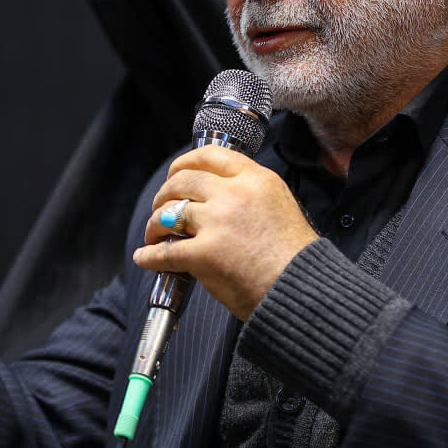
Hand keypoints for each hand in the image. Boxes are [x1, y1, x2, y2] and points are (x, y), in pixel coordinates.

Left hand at [132, 146, 318, 320]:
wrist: (302, 292)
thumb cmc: (295, 259)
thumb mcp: (280, 207)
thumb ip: (249, 195)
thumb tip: (216, 197)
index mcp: (257, 179)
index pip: (211, 155)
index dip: (185, 162)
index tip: (176, 172)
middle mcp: (235, 194)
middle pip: (184, 181)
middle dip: (165, 193)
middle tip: (160, 207)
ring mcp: (218, 223)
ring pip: (169, 212)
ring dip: (155, 224)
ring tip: (154, 234)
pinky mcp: (204, 254)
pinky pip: (165, 251)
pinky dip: (150, 255)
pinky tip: (145, 257)